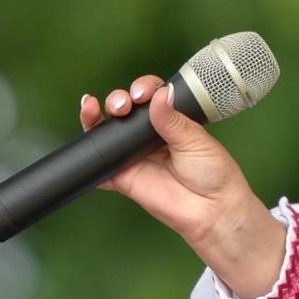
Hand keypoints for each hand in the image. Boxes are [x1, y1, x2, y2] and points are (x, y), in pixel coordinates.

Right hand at [81, 75, 265, 249]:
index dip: (142, 89)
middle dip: (117, 99)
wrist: (211, 209)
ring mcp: (134, 156)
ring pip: (106, 133)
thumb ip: (172, 119)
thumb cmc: (213, 173)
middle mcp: (149, 136)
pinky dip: (87, 157)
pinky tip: (85, 142)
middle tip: (122, 105)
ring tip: (93, 108)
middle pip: (124, 110)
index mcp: (170, 121)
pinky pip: (99, 167)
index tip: (142, 94)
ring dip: (95, 118)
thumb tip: (161, 93)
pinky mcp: (123, 178)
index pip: (149, 96)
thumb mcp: (195, 140)